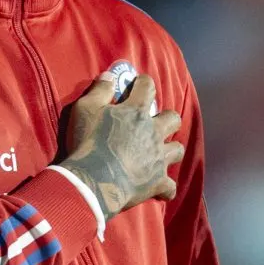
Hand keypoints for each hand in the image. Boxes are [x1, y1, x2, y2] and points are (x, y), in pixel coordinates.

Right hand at [59, 69, 184, 221]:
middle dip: (166, 119)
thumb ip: (99, 90)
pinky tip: (158, 188)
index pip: (147, 87)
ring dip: (169, 150)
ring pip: (177, 150)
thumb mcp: (85, 109)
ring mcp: (158, 158)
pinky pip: (170, 187)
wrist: (94, 180)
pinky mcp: (158, 182)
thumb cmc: (89, 141)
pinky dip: (165, 187)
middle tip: (153, 123)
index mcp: (136, 112)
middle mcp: (153, 132)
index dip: (143, 83)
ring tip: (159, 153)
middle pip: (173, 119)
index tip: (138, 84)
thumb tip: (110, 76)